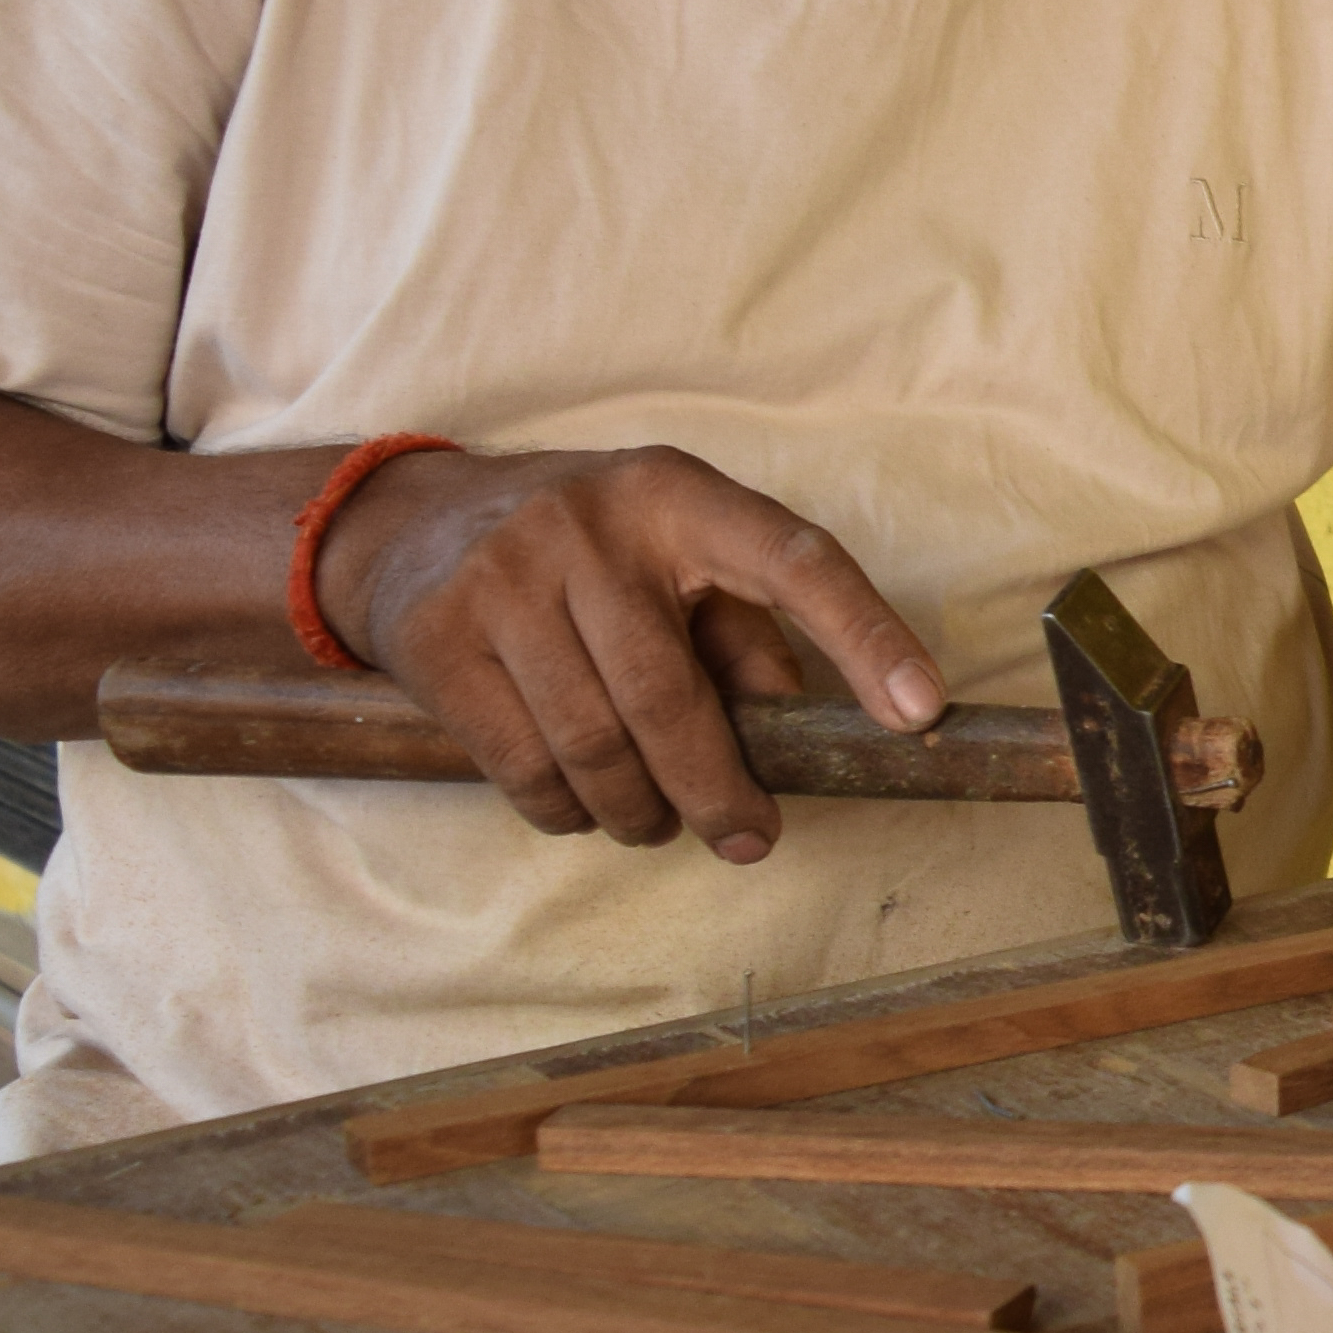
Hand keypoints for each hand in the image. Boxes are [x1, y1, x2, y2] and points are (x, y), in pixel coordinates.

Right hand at [319, 446, 945, 858]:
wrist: (412, 526)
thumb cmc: (585, 554)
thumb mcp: (675, 559)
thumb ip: (744, 633)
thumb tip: (805, 727)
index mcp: (678, 495)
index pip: (795, 560)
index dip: (865, 637)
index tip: (920, 712)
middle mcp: (589, 527)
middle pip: (671, 699)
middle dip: (719, 792)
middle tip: (750, 837)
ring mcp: (502, 579)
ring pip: (594, 747)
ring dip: (641, 813)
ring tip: (659, 824)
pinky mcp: (437, 638)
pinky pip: (523, 767)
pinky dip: (568, 813)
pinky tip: (586, 809)